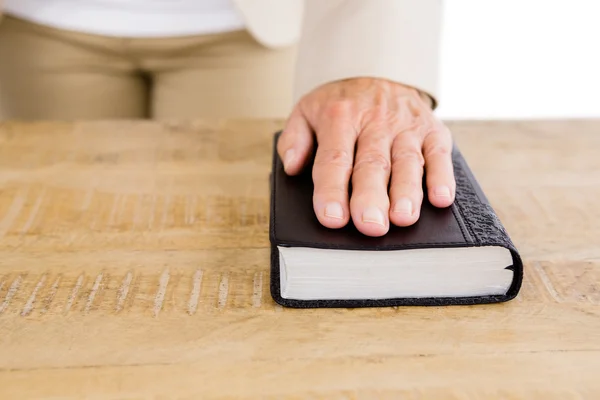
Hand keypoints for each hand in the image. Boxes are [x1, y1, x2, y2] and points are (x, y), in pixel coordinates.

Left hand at [277, 78, 454, 236]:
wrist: (379, 67)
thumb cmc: (341, 102)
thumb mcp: (307, 109)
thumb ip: (295, 138)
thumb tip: (291, 166)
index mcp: (340, 117)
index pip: (334, 158)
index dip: (332, 190)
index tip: (331, 218)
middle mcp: (375, 121)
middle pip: (372, 164)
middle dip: (371, 197)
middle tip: (369, 225)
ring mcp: (406, 126)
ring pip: (407, 161)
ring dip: (407, 191)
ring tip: (403, 218)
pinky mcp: (433, 130)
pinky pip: (440, 153)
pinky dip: (442, 176)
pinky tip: (441, 199)